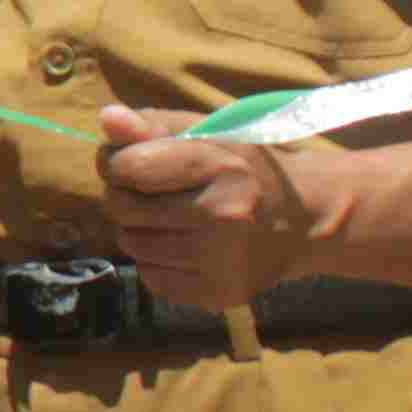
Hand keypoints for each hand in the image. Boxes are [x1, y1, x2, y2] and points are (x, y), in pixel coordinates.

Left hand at [95, 108, 325, 311]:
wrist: (304, 220)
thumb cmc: (246, 167)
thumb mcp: (207, 132)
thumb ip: (152, 125)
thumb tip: (107, 119)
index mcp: (220, 166)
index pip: (128, 167)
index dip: (116, 163)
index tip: (130, 163)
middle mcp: (222, 216)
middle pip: (122, 208)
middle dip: (124, 196)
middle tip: (152, 192)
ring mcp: (220, 260)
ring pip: (132, 245)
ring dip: (138, 230)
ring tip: (171, 218)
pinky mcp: (217, 293)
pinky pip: (151, 278)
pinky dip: (156, 261)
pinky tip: (184, 246)